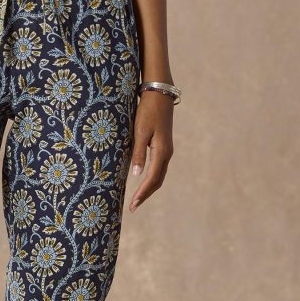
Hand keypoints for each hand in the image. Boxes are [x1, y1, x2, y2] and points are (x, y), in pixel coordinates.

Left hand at [128, 91, 174, 211]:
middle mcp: (166, 154)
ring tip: (137, 199)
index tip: (133, 205)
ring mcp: (166, 150)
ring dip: (148, 189)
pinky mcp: (163, 146)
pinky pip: (158, 168)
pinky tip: (143, 182)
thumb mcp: (140, 131)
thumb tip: (135, 175)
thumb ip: (138, 153)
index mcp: (161, 152)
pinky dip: (151, 179)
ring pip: (159, 176)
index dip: (142, 193)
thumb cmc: (147, 111)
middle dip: (145, 195)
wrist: (159, 93)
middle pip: (157, 181)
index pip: (151, 179)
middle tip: (133, 207)